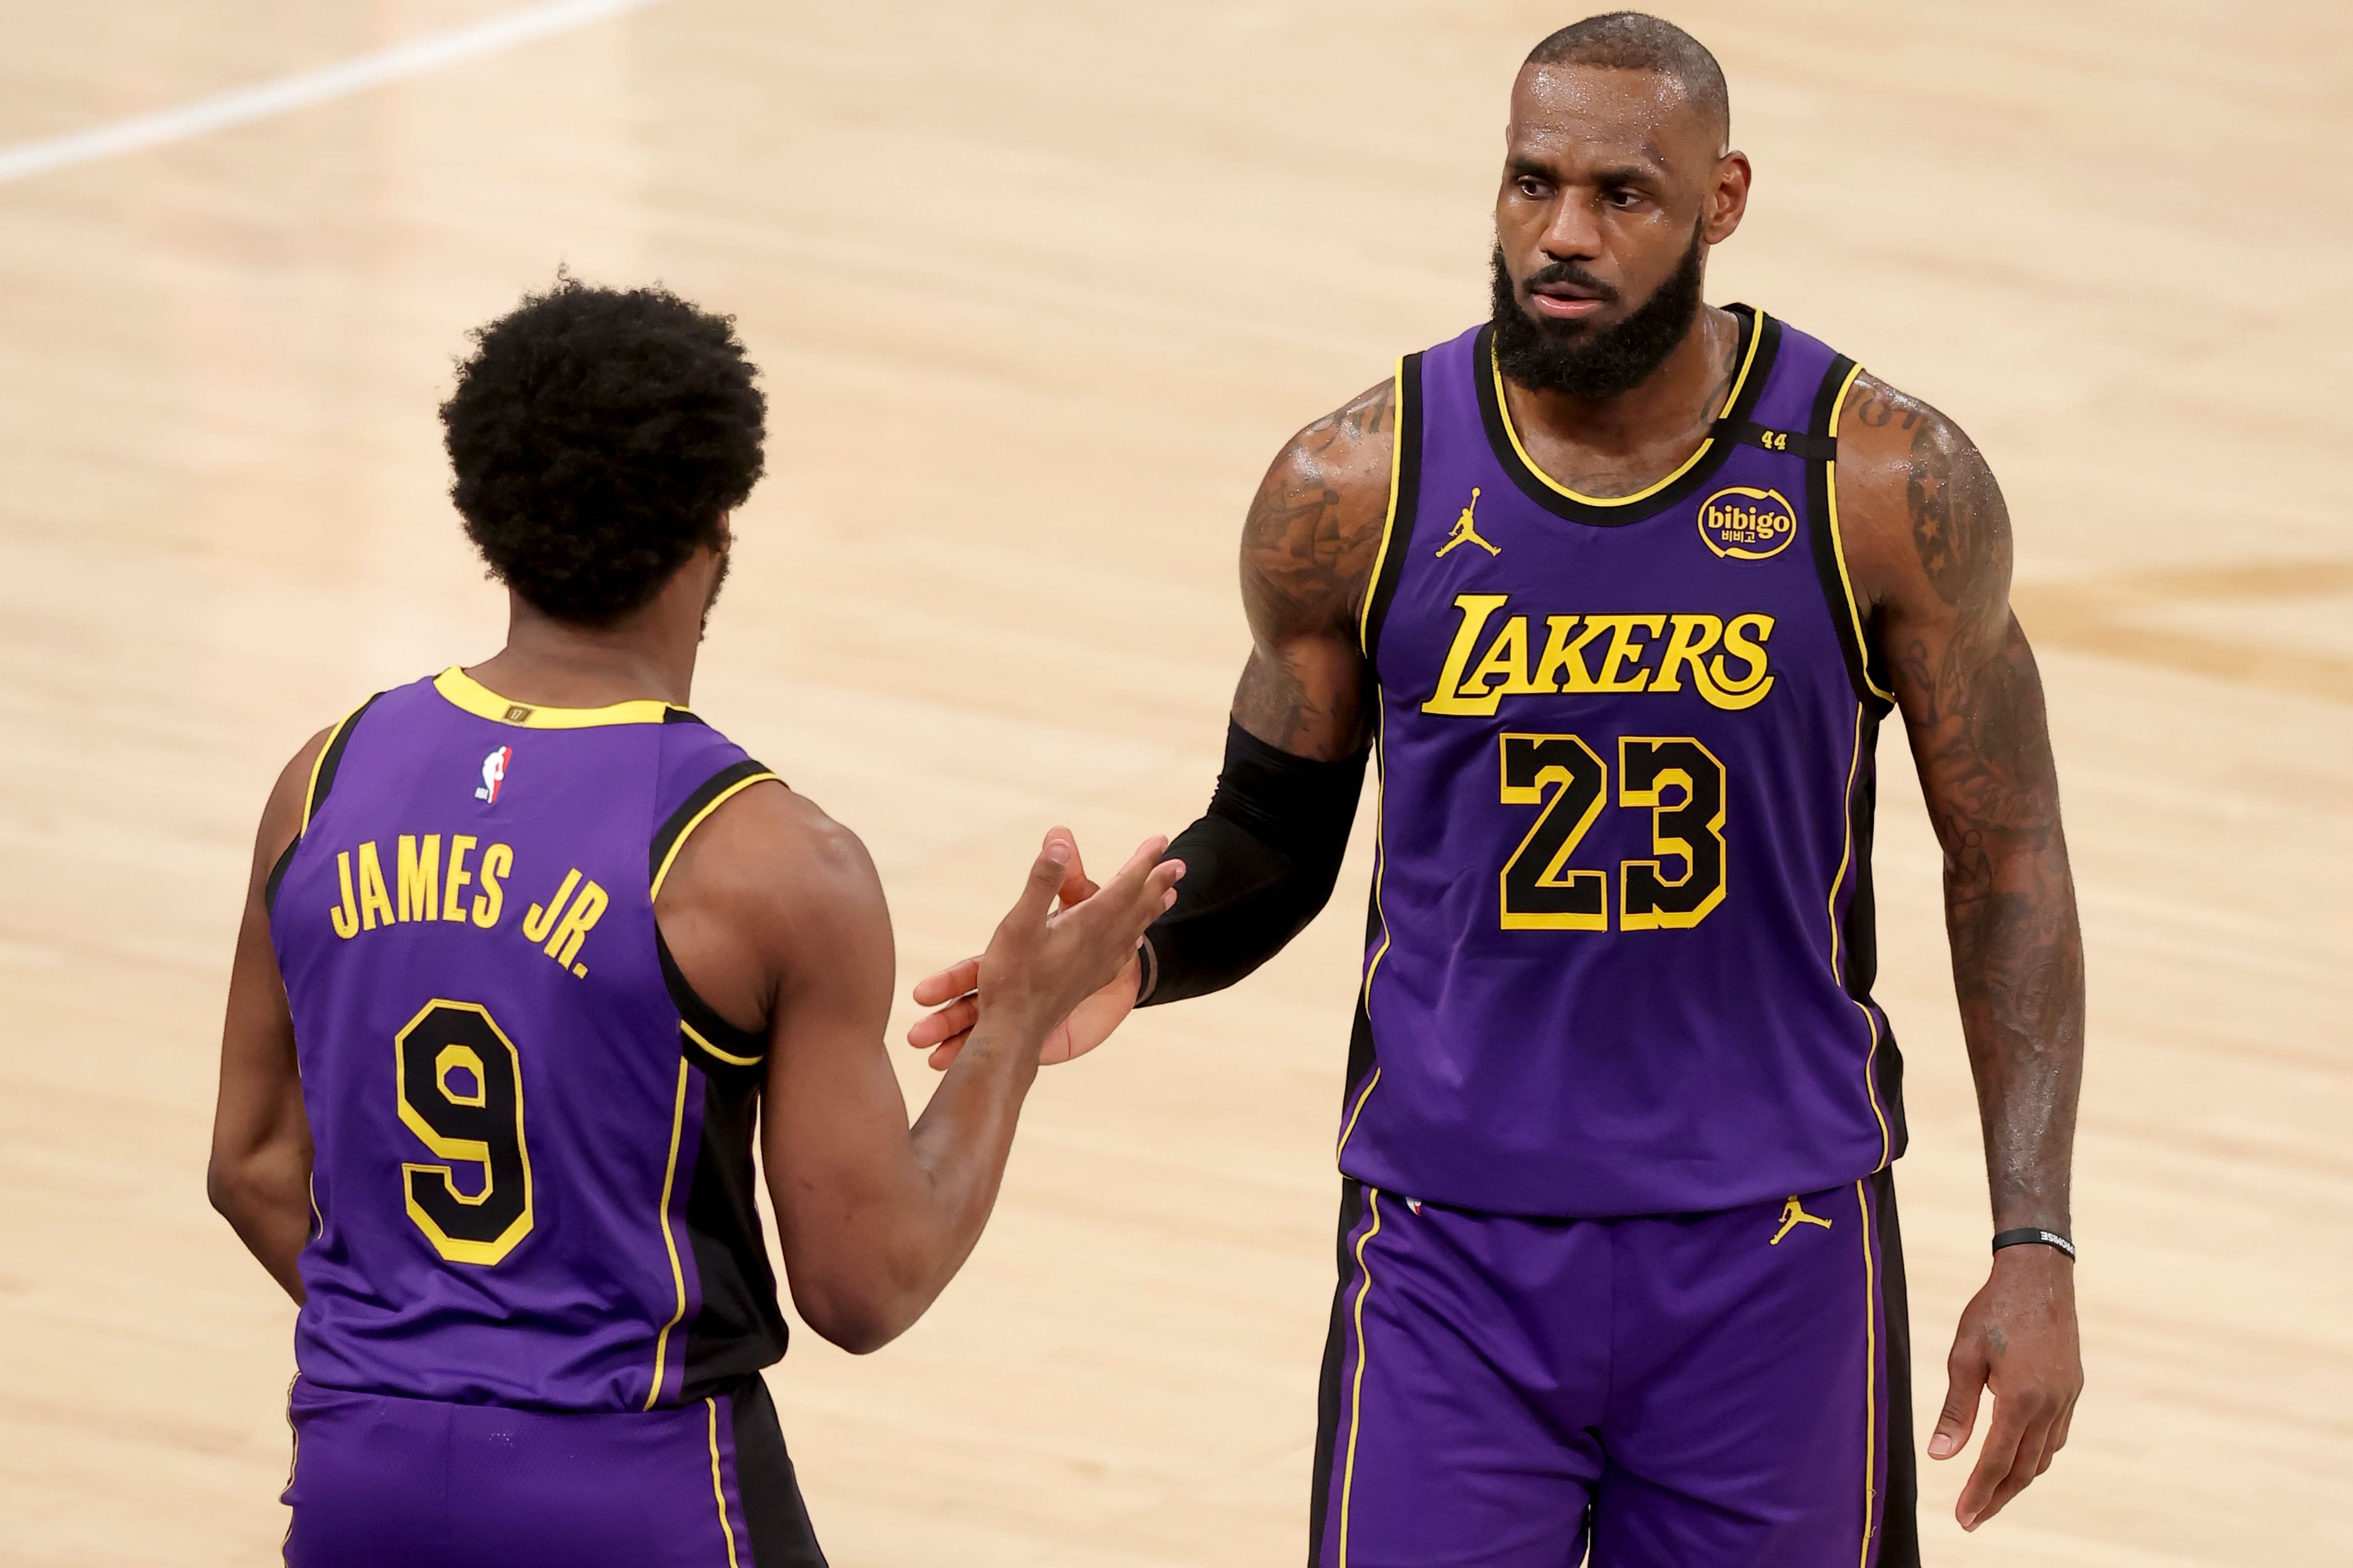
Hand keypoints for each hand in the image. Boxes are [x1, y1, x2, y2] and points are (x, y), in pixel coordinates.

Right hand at [924, 830, 1178, 1066]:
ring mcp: (1097, 966)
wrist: (1014, 1032)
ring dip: (1152, 909)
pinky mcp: (1088, 982)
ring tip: (1169, 896)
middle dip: (1158, 882)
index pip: (1124, 887)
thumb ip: (1042, 882)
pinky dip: (1134, 939)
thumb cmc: (1011, 978)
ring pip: (1134, 930)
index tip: (1161, 841)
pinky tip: (1134, 943)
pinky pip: (1122, 954)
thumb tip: (1060, 843)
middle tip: (1180, 864)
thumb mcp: (1019, 923)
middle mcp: (1100, 944)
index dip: (1144, 862)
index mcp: (1088, 926)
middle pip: (1137, 907)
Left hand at [1930, 1244, 2081, 1530]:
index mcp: (2020, 1398)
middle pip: (2023, 1469)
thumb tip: (1940, 1455)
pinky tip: (2018, 1457)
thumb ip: (1955, 1409)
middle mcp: (2049, 1405)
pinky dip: (2035, 1455)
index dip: (1979, 1494)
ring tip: (1991, 1495)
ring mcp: (2066, 1398)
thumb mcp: (1963, 1355)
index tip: (1963, 1519)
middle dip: (1997, 1498)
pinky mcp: (2073, 1389)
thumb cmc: (1993, 1310)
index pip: (1997, 1462)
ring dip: (2017, 1479)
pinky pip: (2055, 1436)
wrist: (2039, 1276)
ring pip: (2043, 1456)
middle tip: (1972, 1520)